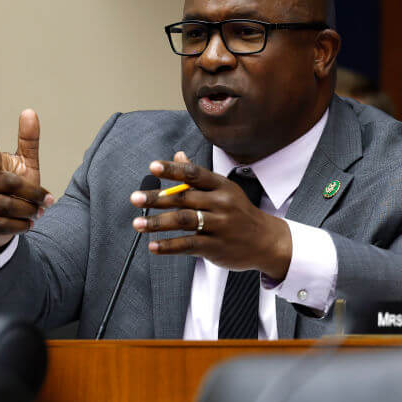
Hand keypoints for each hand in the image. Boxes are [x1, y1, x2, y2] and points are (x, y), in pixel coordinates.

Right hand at [0, 109, 54, 256]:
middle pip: (11, 184)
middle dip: (33, 193)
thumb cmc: (13, 190)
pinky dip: (22, 225)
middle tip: (46, 201)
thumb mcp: (23, 166)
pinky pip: (4, 224)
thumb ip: (27, 142)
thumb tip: (29, 111)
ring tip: (37, 212)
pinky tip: (28, 224)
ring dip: (29, 211)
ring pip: (9, 206)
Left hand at [129, 152, 291, 278]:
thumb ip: (198, 176)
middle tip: (135, 198)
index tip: (153, 167)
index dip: (173, 170)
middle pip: (184, 198)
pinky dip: (169, 246)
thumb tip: (178, 155)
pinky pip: (189, 245)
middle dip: (157, 198)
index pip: (194, 174)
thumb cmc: (239, 212)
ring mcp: (219, 225)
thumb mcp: (224, 190)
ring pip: (184, 221)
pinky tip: (153, 246)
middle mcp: (221, 203)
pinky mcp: (216, 247)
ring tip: (137, 223)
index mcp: (221, 186)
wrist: (267, 241)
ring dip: (157, 223)